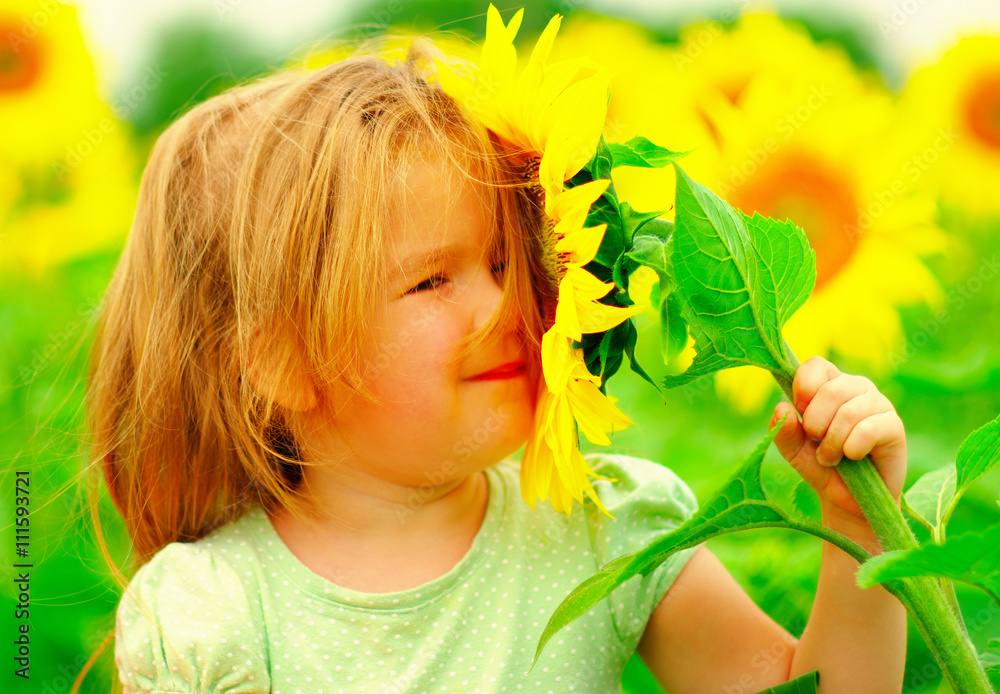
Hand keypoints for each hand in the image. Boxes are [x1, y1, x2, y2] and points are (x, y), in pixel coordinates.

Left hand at [769, 356, 906, 527]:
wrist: (849, 499)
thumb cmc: (820, 466)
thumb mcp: (793, 450)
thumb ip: (783, 430)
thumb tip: (782, 407)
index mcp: (829, 384)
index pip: (816, 365)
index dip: (803, 387)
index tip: (800, 411)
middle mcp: (856, 387)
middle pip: (830, 390)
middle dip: (815, 423)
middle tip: (816, 442)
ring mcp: (878, 404)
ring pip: (848, 412)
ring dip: (832, 443)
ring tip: (830, 458)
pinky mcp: (894, 426)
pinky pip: (868, 429)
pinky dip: (852, 448)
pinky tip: (853, 457)